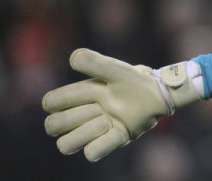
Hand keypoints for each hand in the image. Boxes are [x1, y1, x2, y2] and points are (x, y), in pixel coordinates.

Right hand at [42, 48, 200, 161]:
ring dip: (87, 131)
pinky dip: (98, 146)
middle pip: (53, 126)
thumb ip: (94, 62)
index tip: (84, 93)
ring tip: (107, 120)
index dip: (59, 100)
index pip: (52, 102)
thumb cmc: (134, 79)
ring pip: (66, 144)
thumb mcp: (115, 69)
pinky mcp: (115, 139)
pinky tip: (112, 131)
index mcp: (82, 95)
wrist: (158, 93)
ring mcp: (98, 129)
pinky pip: (93, 152)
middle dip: (71, 118)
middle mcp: (85, 114)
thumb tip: (72, 58)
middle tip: (98, 108)